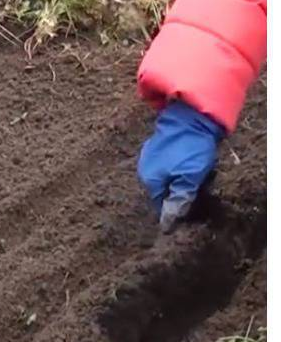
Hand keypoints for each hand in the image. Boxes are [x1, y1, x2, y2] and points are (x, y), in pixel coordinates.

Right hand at [138, 101, 223, 232]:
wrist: (189, 118)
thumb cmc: (190, 149)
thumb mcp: (189, 179)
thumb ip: (178, 200)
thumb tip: (167, 223)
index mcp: (150, 180)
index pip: (161, 207)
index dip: (178, 209)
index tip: (194, 207)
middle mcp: (143, 170)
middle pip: (162, 193)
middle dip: (177, 195)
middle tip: (197, 190)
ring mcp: (148, 157)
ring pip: (164, 180)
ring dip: (177, 182)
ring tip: (195, 176)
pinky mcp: (155, 148)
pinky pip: (165, 168)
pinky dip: (175, 171)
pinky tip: (188, 165)